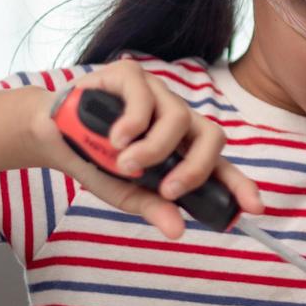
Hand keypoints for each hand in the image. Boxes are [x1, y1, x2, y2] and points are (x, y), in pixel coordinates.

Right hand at [29, 58, 262, 238]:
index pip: (219, 166)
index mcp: (181, 149)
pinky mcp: (131, 76)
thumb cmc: (95, 160)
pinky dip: (132, 121)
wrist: (51, 136)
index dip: (239, 185)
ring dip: (155, 148)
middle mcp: (176, 119)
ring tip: (126, 164)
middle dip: (197, 168)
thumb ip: (153, 207)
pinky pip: (145, 96)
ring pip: (179, 117)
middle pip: (212, 136)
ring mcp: (156, 94)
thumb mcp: (125, 192)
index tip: (255, 208)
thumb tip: (177, 230)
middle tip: (170, 190)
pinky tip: (115, 139)